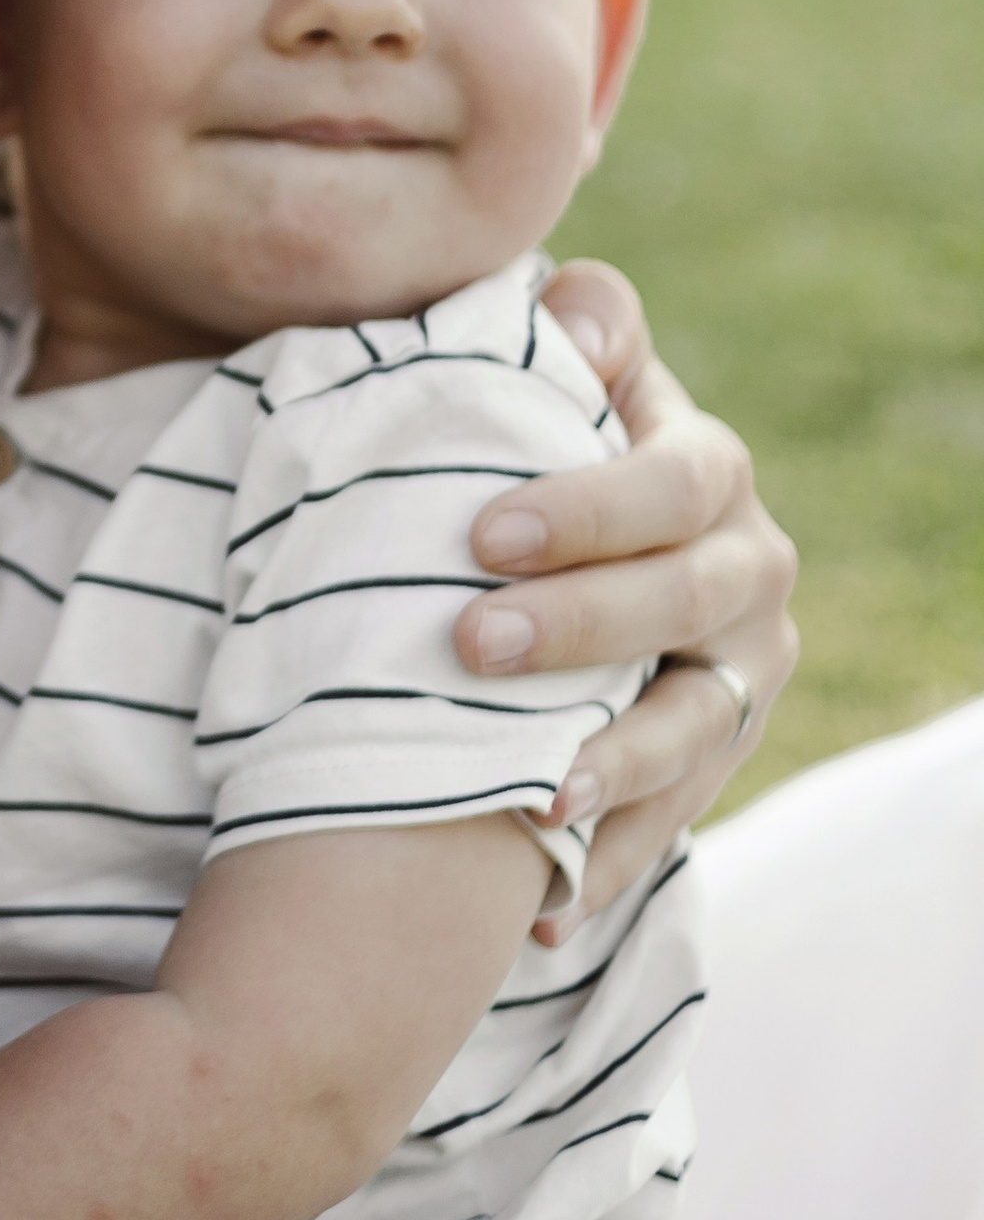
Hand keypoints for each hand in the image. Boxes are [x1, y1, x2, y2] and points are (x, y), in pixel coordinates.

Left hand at [456, 260, 799, 942]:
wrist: (584, 544)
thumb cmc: (543, 438)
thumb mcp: (564, 378)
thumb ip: (575, 332)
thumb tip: (573, 302)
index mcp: (709, 473)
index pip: (675, 483)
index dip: (588, 506)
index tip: (481, 532)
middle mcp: (748, 576)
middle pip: (686, 605)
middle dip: (582, 629)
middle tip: (470, 643)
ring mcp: (739, 680)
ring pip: (697, 729)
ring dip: (617, 769)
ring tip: (535, 802)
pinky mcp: (713, 762)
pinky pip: (669, 826)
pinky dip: (605, 870)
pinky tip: (538, 916)